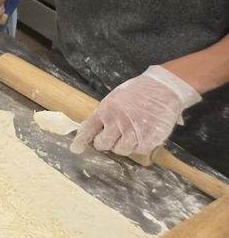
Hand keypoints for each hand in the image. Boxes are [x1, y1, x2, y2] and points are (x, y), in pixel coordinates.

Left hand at [70, 65, 201, 157]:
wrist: (162, 88)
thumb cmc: (137, 91)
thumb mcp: (115, 98)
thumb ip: (105, 113)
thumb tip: (95, 127)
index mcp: (106, 110)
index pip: (88, 128)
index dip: (81, 140)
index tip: (75, 149)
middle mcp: (118, 122)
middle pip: (103, 143)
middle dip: (104, 143)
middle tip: (109, 140)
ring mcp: (134, 131)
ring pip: (121, 149)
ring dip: (121, 146)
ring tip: (127, 137)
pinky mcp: (150, 137)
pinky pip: (139, 150)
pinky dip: (138, 146)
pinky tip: (141, 137)